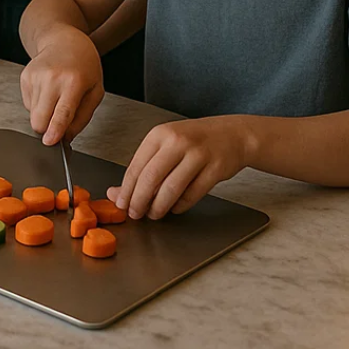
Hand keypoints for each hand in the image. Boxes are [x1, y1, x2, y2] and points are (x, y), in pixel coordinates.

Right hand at [19, 27, 103, 143]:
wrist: (64, 41)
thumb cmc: (84, 66)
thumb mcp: (95, 91)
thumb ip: (82, 117)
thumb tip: (66, 137)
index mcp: (73, 82)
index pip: (62, 112)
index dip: (54, 131)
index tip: (49, 142)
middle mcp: (51, 78)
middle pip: (39, 119)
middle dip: (47, 129)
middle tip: (58, 123)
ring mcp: (35, 76)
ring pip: (33, 114)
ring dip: (44, 114)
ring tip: (56, 97)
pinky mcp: (25, 77)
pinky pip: (28, 104)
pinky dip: (38, 103)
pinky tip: (48, 91)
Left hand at [108, 116, 252, 219]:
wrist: (231, 134)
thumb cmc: (193, 140)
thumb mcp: (165, 145)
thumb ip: (143, 167)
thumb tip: (116, 192)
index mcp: (159, 134)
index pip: (136, 166)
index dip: (127, 189)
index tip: (121, 204)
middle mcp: (177, 141)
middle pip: (151, 177)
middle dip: (140, 200)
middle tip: (135, 213)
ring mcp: (198, 155)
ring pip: (171, 188)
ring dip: (159, 206)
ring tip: (154, 214)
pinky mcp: (214, 169)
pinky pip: (192, 194)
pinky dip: (180, 205)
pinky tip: (175, 208)